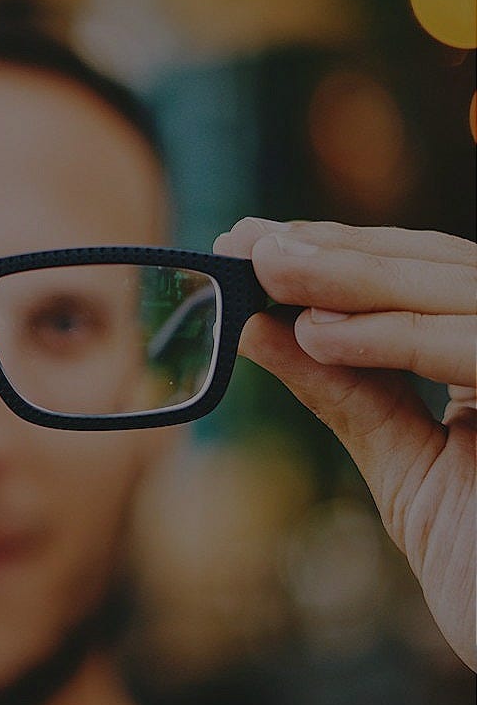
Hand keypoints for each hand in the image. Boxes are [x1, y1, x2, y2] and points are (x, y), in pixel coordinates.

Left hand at [215, 218, 475, 670]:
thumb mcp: (406, 463)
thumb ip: (345, 390)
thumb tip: (257, 326)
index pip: (429, 276)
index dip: (344, 252)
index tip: (257, 240)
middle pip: (445, 267)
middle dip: (339, 252)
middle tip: (248, 241)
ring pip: (463, 289)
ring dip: (357, 276)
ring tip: (267, 268)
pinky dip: (398, 338)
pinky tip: (317, 335)